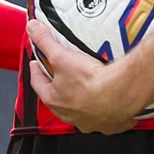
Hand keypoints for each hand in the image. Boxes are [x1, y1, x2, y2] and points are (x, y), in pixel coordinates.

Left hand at [24, 20, 142, 133]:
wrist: (120, 94)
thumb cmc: (90, 81)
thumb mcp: (61, 56)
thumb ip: (45, 41)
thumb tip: (32, 29)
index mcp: (54, 100)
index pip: (38, 84)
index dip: (36, 72)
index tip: (36, 64)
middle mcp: (70, 115)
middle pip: (58, 100)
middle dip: (56, 88)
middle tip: (58, 76)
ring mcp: (90, 122)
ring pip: (80, 111)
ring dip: (79, 102)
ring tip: (83, 88)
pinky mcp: (109, 124)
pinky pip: (104, 118)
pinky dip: (104, 111)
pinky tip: (108, 102)